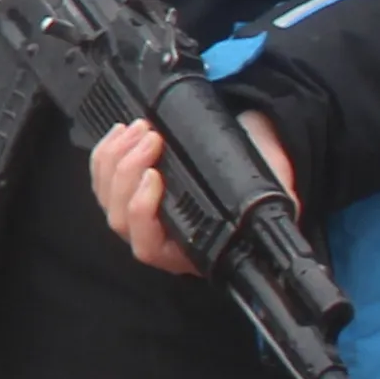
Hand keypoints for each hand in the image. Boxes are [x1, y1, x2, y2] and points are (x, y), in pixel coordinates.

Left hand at [86, 110, 291, 277]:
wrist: (252, 153)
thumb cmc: (261, 179)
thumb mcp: (274, 192)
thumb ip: (270, 205)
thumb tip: (278, 212)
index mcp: (188, 250)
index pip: (149, 246)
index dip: (143, 212)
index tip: (155, 176)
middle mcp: (158, 238)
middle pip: (120, 217)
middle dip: (128, 172)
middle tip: (151, 137)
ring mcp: (137, 215)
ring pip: (106, 197)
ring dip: (116, 158)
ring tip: (139, 128)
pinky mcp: (125, 192)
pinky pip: (100, 178)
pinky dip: (105, 153)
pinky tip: (120, 132)